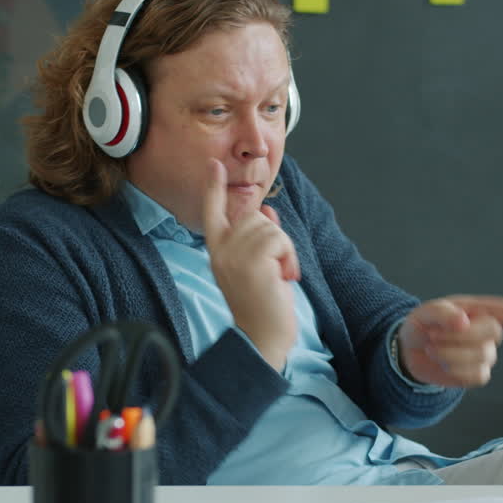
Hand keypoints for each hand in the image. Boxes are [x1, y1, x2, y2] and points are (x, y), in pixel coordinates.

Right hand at [201, 159, 299, 370]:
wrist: (261, 338)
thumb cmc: (261, 305)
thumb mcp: (258, 266)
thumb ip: (259, 237)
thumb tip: (268, 211)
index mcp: (218, 251)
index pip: (213, 212)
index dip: (213, 188)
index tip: (213, 165)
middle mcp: (221, 251)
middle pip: (255, 216)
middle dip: (275, 238)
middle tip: (275, 268)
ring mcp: (235, 256)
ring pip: (270, 227)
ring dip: (284, 250)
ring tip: (279, 276)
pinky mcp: (253, 262)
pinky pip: (279, 239)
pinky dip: (289, 258)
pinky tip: (283, 278)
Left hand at [397, 295, 502, 387]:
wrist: (409, 351)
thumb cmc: (422, 325)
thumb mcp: (424, 313)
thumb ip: (442, 312)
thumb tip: (463, 320)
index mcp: (480, 309)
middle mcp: (487, 330)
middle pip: (494, 332)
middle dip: (462, 334)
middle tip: (435, 334)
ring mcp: (485, 353)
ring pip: (483, 356)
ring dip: (451, 353)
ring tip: (434, 346)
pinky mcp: (477, 374)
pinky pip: (476, 375)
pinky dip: (454, 370)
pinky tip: (442, 362)